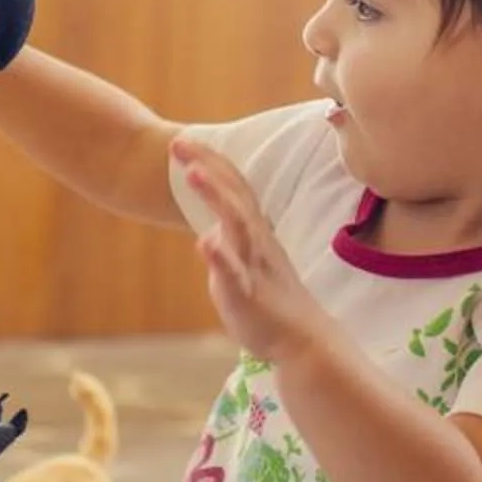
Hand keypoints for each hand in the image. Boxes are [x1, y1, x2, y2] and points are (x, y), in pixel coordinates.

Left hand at [175, 135, 333, 364]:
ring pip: (236, 225)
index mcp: (254, 233)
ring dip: (215, 197)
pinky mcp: (248, 293)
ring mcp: (253, 265)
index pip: (233, 188)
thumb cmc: (270, 304)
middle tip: (179, 141)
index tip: (184, 140)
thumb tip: (208, 235)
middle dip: (207, 166)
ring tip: (193, 174)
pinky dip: (220, 256)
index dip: (211, 163)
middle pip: (233, 195)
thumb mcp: (243, 269)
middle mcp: (255, 242)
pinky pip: (235, 272)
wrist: (303, 341)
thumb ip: (227, 247)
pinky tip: (204, 242)